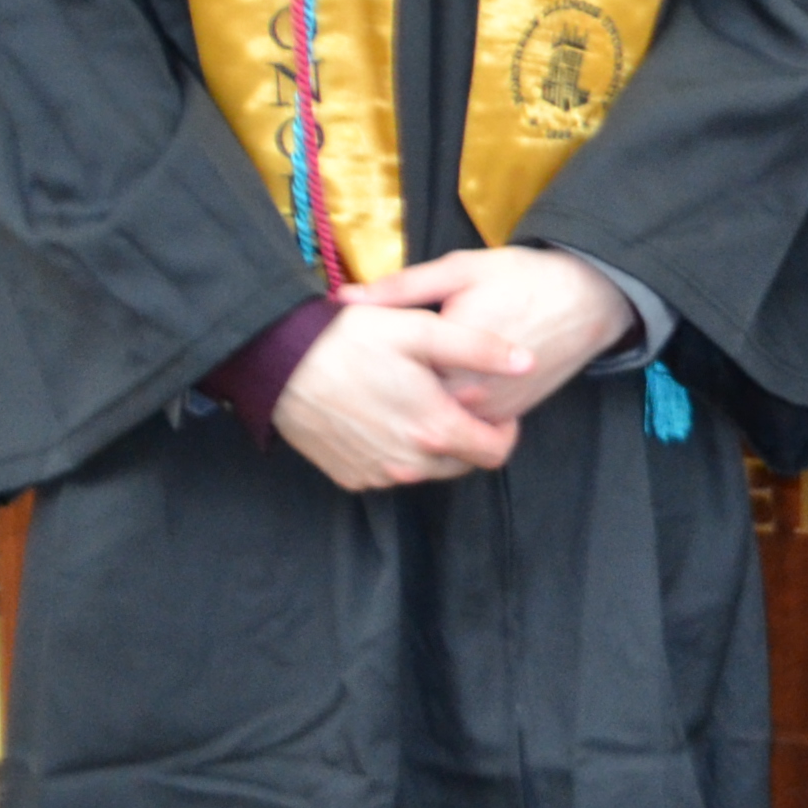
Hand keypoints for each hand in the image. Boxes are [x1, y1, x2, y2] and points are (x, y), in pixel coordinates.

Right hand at [271, 299, 533, 489]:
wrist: (278, 362)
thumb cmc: (351, 339)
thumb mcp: (421, 329)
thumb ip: (480, 348)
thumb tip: (528, 362)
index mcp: (433, 429)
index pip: (496, 453)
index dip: (504, 430)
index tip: (493, 406)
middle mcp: (408, 464)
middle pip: (463, 464)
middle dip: (469, 436)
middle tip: (453, 398)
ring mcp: (377, 474)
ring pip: (428, 470)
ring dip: (434, 444)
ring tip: (417, 401)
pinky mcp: (351, 477)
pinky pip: (392, 472)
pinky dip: (398, 451)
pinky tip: (385, 414)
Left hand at [342, 246, 638, 427]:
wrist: (588, 298)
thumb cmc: (522, 277)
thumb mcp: (459, 269)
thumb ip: (400, 288)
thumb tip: (343, 299)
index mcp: (450, 354)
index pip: (388, 378)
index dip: (367, 369)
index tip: (356, 355)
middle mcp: (472, 392)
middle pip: (410, 408)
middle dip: (388, 396)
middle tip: (373, 375)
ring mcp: (493, 410)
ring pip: (438, 425)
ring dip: (418, 409)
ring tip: (400, 386)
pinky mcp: (510, 416)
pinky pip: (466, 428)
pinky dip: (449, 416)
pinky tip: (440, 389)